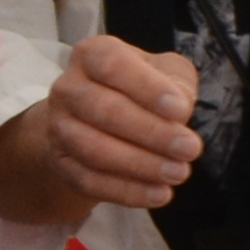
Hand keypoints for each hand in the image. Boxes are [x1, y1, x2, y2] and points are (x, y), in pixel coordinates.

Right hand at [26, 36, 202, 210]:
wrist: (92, 121)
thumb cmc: (137, 89)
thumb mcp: (164, 72)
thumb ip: (176, 82)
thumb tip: (178, 113)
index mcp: (92, 55)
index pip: (113, 65)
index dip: (146, 87)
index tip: (181, 109)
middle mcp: (68, 88)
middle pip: (104, 111)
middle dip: (151, 132)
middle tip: (190, 149)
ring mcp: (59, 127)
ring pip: (94, 150)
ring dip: (140, 165)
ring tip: (178, 173)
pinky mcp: (61, 163)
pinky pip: (90, 180)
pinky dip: (127, 191)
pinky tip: (159, 194)